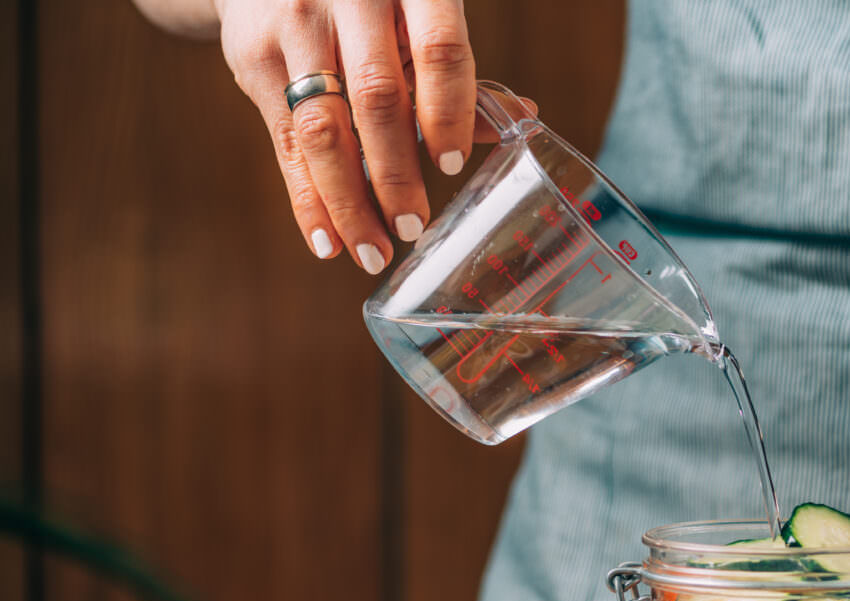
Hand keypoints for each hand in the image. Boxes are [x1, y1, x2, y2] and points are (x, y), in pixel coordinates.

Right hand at [214, 0, 480, 271]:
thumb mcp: (415, 12)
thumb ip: (453, 68)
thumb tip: (521, 118)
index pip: (439, 52)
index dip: (449, 111)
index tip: (452, 166)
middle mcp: (349, 1)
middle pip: (377, 99)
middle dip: (395, 173)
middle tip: (413, 228)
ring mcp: (296, 29)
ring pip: (323, 129)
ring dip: (349, 201)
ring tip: (373, 252)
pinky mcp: (255, 59)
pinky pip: (285, 143)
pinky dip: (307, 199)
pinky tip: (328, 241)